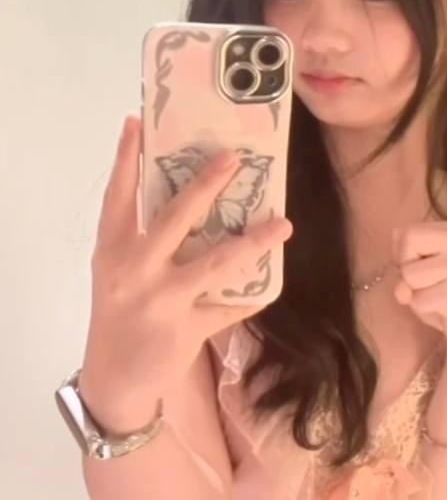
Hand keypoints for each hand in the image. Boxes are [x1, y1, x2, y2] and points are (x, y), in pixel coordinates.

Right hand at [79, 114, 292, 428]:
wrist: (114, 378)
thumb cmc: (118, 311)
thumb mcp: (116, 269)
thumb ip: (140, 235)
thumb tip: (185, 193)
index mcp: (112, 249)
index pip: (117, 196)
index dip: (125, 158)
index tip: (138, 121)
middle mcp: (134, 270)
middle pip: (175, 219)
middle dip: (206, 186)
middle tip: (234, 158)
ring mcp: (161, 300)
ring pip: (215, 263)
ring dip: (253, 241)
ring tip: (282, 224)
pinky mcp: (186, 329)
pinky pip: (229, 307)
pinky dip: (252, 296)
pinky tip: (272, 283)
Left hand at [391, 219, 446, 362]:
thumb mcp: (425, 269)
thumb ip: (405, 264)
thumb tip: (401, 289)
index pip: (406, 231)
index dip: (404, 254)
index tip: (425, 268)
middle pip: (407, 241)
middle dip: (407, 268)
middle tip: (431, 283)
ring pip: (409, 274)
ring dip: (416, 293)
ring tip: (439, 297)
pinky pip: (418, 300)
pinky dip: (423, 310)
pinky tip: (444, 311)